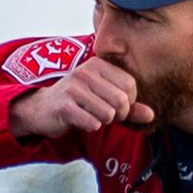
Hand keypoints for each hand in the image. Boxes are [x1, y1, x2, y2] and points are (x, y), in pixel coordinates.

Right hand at [9, 59, 152, 136]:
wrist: (41, 110)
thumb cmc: (77, 103)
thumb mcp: (105, 101)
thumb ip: (129, 107)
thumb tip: (151, 115)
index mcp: (98, 65)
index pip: (130, 85)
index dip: (129, 102)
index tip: (115, 106)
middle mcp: (86, 72)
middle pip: (121, 100)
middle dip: (117, 115)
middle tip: (103, 115)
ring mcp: (74, 88)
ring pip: (108, 114)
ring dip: (102, 121)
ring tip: (89, 115)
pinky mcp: (65, 106)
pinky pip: (93, 123)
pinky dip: (90, 127)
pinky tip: (79, 120)